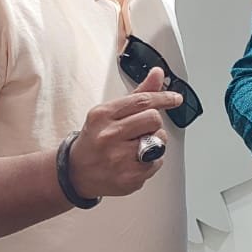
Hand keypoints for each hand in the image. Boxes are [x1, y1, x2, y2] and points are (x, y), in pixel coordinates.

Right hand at [66, 67, 182, 198]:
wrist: (77, 172)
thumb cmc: (95, 139)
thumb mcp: (109, 112)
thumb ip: (138, 94)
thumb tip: (158, 73)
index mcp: (103, 115)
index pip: (143, 101)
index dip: (164, 98)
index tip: (175, 98)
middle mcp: (109, 136)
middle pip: (154, 119)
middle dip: (153, 123)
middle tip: (140, 130)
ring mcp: (119, 159)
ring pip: (159, 141)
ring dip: (155, 142)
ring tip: (136, 146)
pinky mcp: (129, 178)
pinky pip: (157, 163)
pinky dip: (152, 161)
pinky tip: (134, 161)